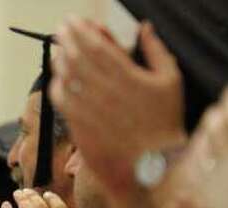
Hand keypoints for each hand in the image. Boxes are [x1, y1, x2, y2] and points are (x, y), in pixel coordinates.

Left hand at [52, 19, 185, 194]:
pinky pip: (61, 100)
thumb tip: (144, 27)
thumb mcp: (170, 82)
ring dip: (60, 59)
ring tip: (59, 50)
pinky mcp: (78, 125)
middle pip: (77, 57)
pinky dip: (57, 85)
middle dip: (67, 38)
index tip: (73, 21)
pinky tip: (59, 79)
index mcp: (128, 76)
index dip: (81, 30)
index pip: (96, 45)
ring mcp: (89, 109)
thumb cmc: (163, 123)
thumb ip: (156, 50)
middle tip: (62, 29)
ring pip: (66, 76)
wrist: (149, 166)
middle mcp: (105, 91)